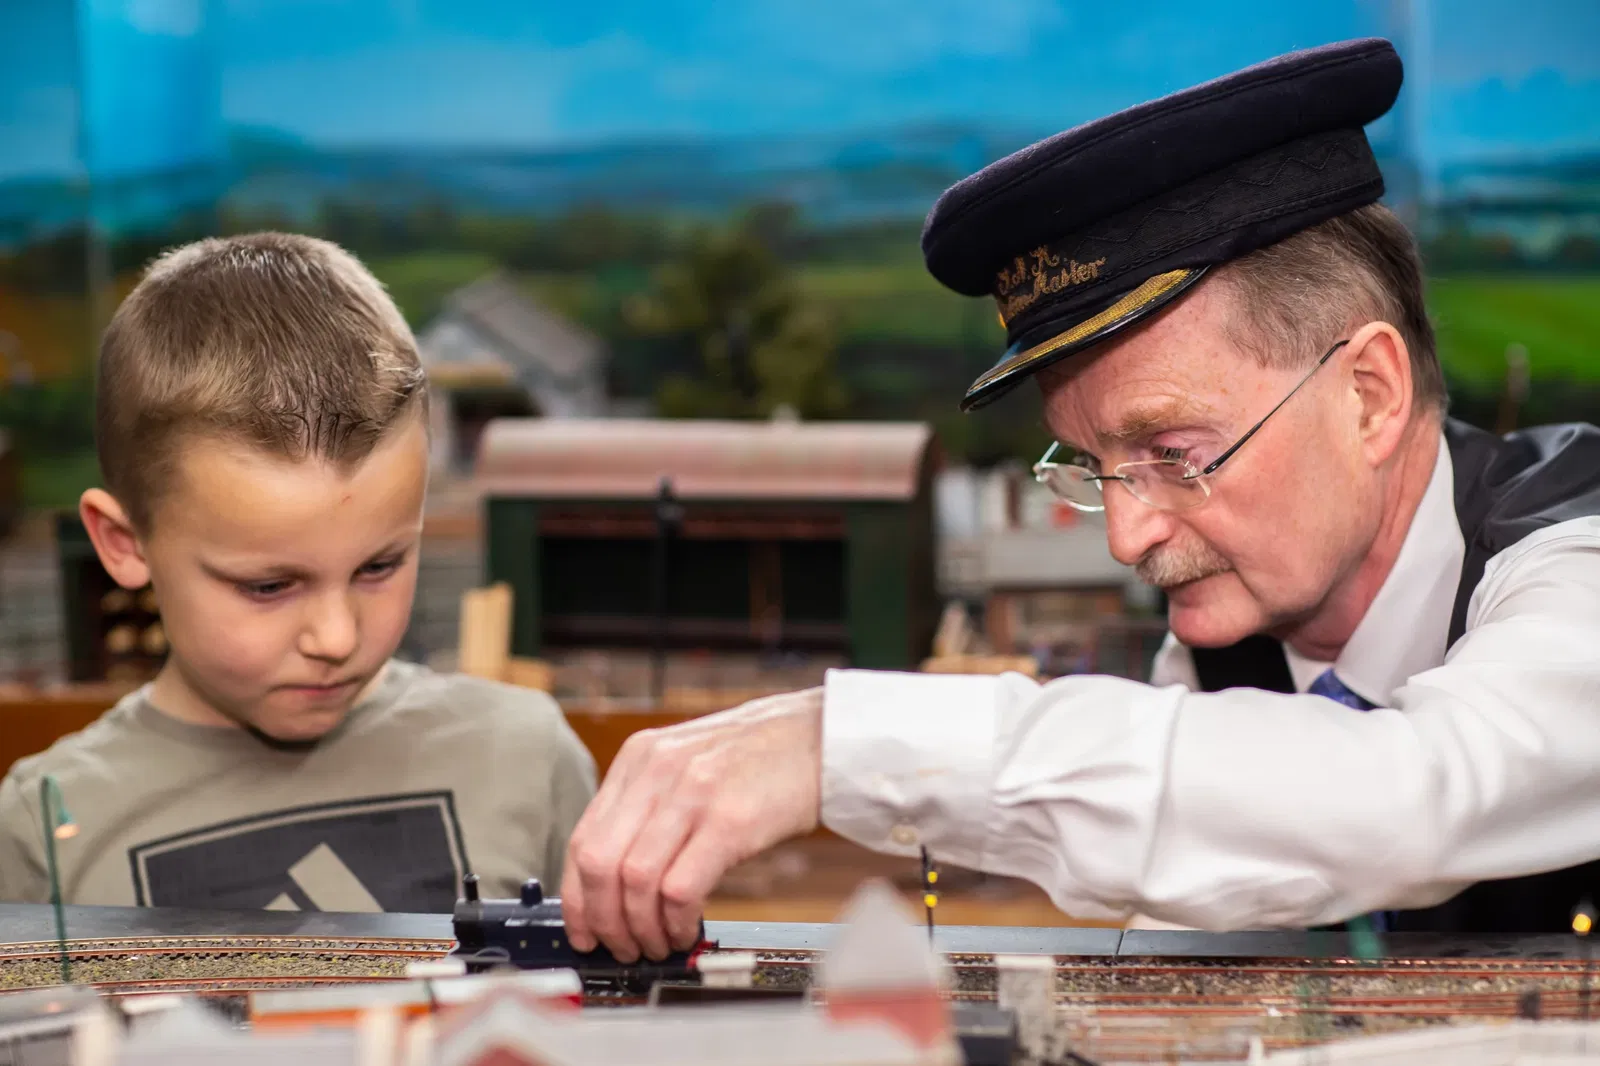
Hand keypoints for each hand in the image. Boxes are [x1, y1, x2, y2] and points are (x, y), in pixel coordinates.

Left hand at [562, 687, 822, 961]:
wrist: (819, 737)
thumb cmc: (760, 759)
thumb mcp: (688, 765)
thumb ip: (651, 807)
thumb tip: (620, 880)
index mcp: (639, 758)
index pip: (582, 838)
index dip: (578, 897)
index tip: (584, 929)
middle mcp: (656, 771)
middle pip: (599, 863)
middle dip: (604, 920)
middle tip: (622, 946)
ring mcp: (692, 793)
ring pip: (635, 880)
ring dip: (641, 928)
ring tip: (659, 943)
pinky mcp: (729, 821)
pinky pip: (679, 888)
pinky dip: (676, 921)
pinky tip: (686, 928)